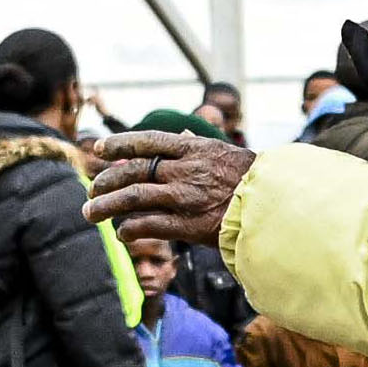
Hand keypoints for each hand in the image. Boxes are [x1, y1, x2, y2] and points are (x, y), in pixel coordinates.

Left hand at [81, 129, 256, 248]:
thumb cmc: (253, 181)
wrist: (277, 207)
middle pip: (134, 170)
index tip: (99, 149)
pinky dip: (130, 229)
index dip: (120, 144)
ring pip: (134, 198)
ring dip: (107, 206)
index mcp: (194, 150)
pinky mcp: (190, 226)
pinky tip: (121, 233)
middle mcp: (186, 171)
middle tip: (91, 190)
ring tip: (90, 213)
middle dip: (106, 180)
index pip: (147, 141)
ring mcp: (186, 198)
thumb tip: (181, 133)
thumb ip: (198, 145)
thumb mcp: (225, 153)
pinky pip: (149, 225)